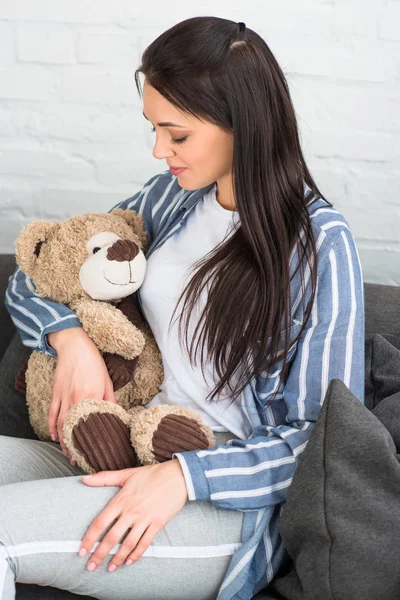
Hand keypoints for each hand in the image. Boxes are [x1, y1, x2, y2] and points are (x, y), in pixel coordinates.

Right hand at [48, 328, 116, 462]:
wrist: (75, 346)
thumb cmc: (94, 363)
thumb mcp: (107, 381)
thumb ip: (110, 401)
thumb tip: (117, 415)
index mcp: (90, 397)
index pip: (90, 424)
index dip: (90, 439)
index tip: (93, 452)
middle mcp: (75, 400)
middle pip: (73, 428)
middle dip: (75, 446)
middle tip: (78, 460)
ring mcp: (63, 397)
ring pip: (60, 424)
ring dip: (63, 440)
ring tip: (67, 453)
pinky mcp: (56, 393)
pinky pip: (52, 413)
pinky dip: (51, 426)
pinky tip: (54, 436)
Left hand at [78, 459, 187, 571]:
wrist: (178, 476)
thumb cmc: (151, 474)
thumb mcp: (127, 473)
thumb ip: (104, 478)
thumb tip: (83, 479)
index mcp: (121, 499)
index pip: (100, 523)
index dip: (89, 539)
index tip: (81, 551)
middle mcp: (131, 511)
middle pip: (111, 538)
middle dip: (99, 555)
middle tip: (90, 567)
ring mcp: (145, 519)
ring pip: (128, 544)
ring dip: (117, 558)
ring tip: (109, 568)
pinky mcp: (158, 524)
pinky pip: (145, 543)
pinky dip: (136, 554)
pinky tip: (129, 562)